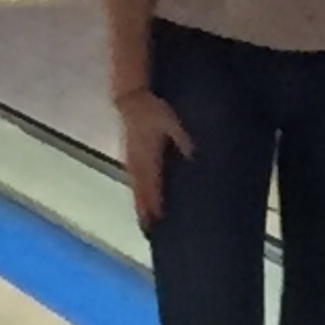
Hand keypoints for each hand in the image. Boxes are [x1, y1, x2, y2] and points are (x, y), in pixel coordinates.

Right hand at [117, 88, 192, 230]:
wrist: (131, 94)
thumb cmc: (153, 108)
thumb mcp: (172, 121)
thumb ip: (182, 139)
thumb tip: (194, 157)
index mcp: (148, 155)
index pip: (151, 185)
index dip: (154, 204)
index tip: (156, 222)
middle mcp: (137, 159)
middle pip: (140, 189)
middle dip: (144, 209)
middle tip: (148, 229)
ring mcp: (131, 155)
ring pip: (135, 184)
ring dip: (139, 201)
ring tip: (143, 219)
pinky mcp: (129, 150)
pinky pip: (132, 174)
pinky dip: (136, 188)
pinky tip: (140, 194)